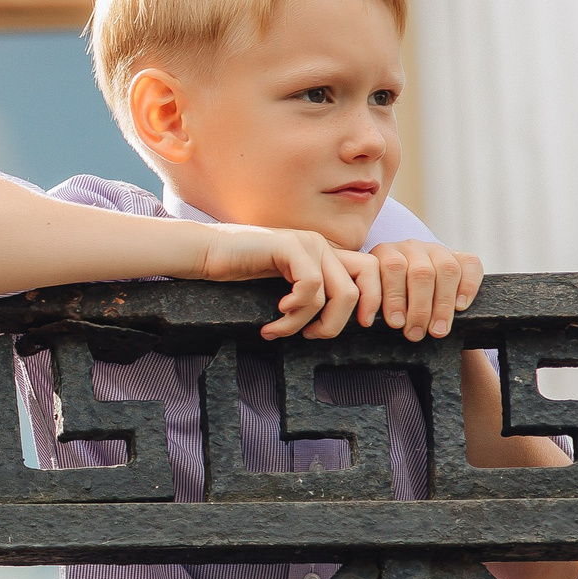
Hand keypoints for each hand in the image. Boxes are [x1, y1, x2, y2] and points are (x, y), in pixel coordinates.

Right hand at [196, 225, 380, 340]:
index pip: (370, 272)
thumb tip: (331, 324)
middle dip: (339, 322)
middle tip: (313, 336)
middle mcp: (320, 245)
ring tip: (279, 329)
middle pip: (357, 288)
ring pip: (335, 293)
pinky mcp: (290, 246)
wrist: (204, 252)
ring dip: (306, 322)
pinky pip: (311, 287)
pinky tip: (276, 312)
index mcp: (323, 254)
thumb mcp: (283, 286)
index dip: (373, 301)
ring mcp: (307, 243)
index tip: (360, 326)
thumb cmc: (236, 271)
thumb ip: (309, 295)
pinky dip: (295, 309)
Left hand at [368, 237, 481, 339]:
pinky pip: (470, 264)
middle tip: (416, 334)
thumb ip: (370, 300)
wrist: (406, 282)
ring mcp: (437, 250)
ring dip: (443, 304)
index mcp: (386, 252)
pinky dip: (468, 286)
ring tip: (438, 330)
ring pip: (446, 270)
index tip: (396, 324)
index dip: (395, 297)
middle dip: (420, 308)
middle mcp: (412, 247)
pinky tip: (461, 308)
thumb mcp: (371, 293)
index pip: (392, 268)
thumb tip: (373, 321)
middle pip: (421, 273)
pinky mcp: (460, 255)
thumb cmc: (384, 296)